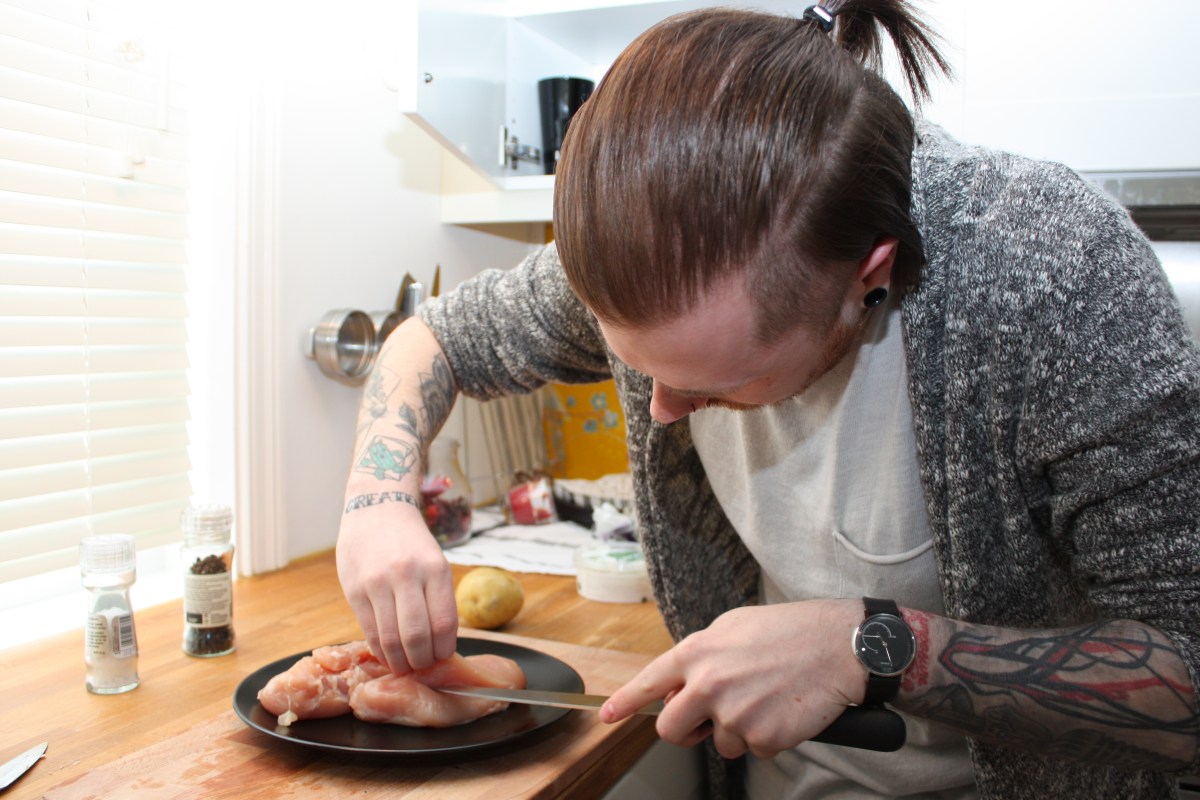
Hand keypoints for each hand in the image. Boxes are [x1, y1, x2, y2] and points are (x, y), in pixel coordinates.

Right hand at [335, 500, 457, 672]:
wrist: (377, 508)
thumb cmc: (410, 541)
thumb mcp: (434, 561)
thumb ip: (436, 598)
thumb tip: (439, 643)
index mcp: (435, 568)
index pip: (444, 623)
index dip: (444, 649)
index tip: (442, 658)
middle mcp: (406, 575)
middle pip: (417, 636)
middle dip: (422, 661)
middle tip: (423, 667)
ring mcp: (377, 583)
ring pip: (391, 638)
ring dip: (400, 662)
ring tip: (405, 666)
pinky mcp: (354, 589)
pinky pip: (369, 631)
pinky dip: (380, 650)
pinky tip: (387, 654)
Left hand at [600, 599, 864, 758]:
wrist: (838, 645)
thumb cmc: (789, 631)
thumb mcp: (734, 627)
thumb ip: (702, 655)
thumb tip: (684, 683)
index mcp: (698, 653)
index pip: (649, 682)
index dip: (625, 703)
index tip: (608, 716)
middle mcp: (708, 685)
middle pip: (672, 730)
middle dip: (686, 731)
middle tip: (709, 720)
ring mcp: (734, 714)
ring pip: (719, 743)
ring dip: (739, 730)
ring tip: (766, 698)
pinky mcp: (762, 738)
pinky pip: (754, 750)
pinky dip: (768, 737)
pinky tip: (783, 710)